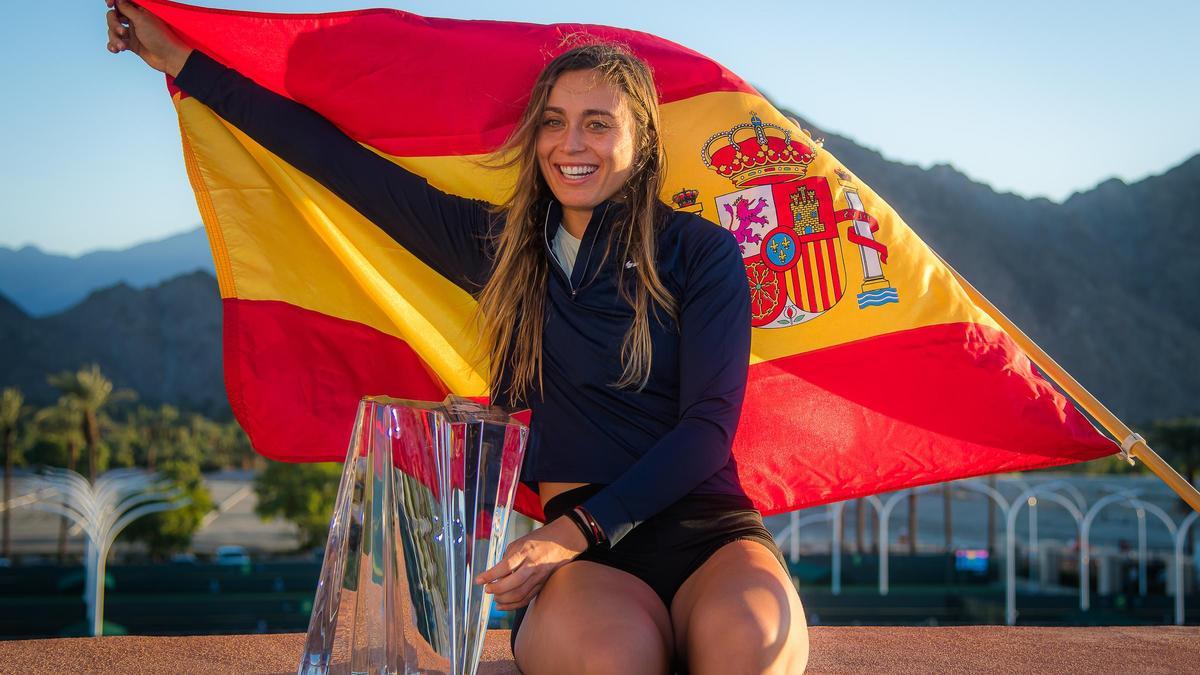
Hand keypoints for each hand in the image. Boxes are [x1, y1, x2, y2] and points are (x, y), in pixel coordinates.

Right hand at [105, 0, 191, 75]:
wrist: (169, 58)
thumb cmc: (159, 37)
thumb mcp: (141, 20)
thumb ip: (127, 9)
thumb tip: (117, 0)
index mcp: (139, 11)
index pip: (122, 2)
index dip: (113, 2)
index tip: (109, 4)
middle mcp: (135, 20)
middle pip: (114, 16)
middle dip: (114, 24)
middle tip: (123, 32)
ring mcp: (133, 32)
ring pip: (113, 30)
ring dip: (114, 38)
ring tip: (122, 47)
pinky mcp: (131, 44)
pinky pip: (116, 42)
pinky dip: (113, 45)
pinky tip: (115, 50)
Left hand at [474, 515, 589, 610]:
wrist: (562, 542)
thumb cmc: (538, 540)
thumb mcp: (519, 543)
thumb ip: (507, 558)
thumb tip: (494, 574)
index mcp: (525, 552)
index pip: (505, 567)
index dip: (490, 575)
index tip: (478, 580)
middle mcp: (532, 566)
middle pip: (513, 584)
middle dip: (497, 589)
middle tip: (487, 589)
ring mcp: (539, 577)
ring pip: (520, 594)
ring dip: (504, 599)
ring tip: (494, 597)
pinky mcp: (541, 584)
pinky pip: (526, 598)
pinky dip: (513, 605)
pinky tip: (502, 605)